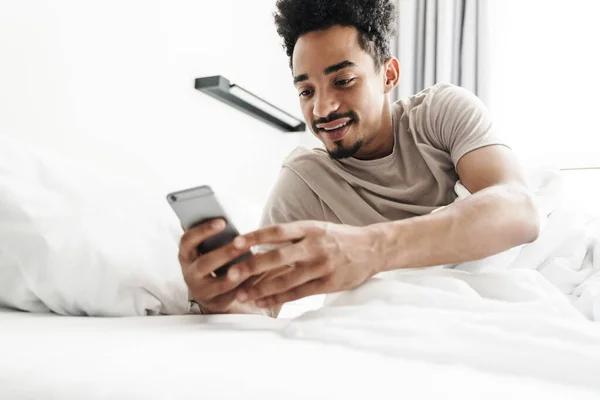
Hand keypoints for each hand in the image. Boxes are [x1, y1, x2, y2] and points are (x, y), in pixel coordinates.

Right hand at [178, 219, 271, 314]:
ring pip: (222, 283)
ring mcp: (202, 292)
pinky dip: (249, 283)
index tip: (223, 221)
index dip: (203, 230)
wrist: (213, 291)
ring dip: (240, 270)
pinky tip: (262, 271)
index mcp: (185, 255)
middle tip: (244, 243)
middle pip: (205, 264)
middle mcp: (190, 274)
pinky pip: (235, 294)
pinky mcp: (217, 304)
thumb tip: (223, 214)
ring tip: (256, 258)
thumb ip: (212, 235)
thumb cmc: (214, 260)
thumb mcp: (207, 248)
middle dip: (226, 252)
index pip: (187, 241)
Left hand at [225, 221, 381, 307]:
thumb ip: (293, 237)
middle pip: (278, 256)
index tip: (236, 243)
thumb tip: (260, 244)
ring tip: (241, 295)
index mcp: (310, 228)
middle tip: (230, 273)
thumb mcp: (317, 229)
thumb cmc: (339, 238)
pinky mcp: (328, 284)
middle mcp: (315, 246)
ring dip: (261, 288)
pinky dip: (278, 298)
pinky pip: (298, 293)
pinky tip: (262, 301)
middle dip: (252, 266)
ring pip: (286, 279)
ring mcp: (322, 266)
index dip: (256, 236)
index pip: (277, 231)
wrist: (373, 248)